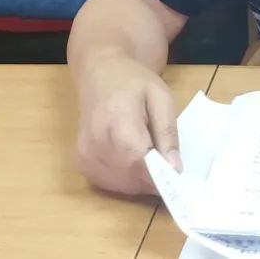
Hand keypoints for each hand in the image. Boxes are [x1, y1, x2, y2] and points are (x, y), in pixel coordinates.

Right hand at [74, 53, 180, 195]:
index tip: (178, 177)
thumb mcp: (161, 97)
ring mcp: (85, 155)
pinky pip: (110, 184)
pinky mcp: (82, 163)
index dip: (161, 175)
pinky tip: (133, 162)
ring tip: (151, 160)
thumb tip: (175, 168)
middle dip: (155, 179)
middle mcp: (97, 142)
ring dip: (142, 181)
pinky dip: (127, 180)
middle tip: (169, 167)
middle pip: (132, 177)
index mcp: (118, 122)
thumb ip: (168, 132)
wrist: (99, 74)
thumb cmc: (133, 82)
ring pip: (122, 185)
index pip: (139, 162)